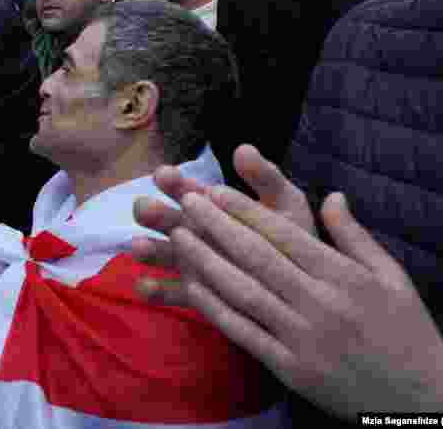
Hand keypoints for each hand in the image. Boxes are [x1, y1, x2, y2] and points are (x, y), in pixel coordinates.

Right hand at [132, 145, 316, 305]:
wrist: (305, 286)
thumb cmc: (291, 240)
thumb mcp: (285, 205)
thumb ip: (266, 178)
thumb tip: (244, 149)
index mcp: (211, 205)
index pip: (185, 188)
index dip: (173, 181)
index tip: (164, 174)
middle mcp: (194, 230)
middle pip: (165, 218)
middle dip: (151, 212)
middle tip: (145, 209)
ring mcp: (190, 262)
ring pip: (161, 253)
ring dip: (146, 248)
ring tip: (138, 247)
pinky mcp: (192, 294)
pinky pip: (168, 292)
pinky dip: (152, 289)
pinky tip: (144, 286)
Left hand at [163, 189, 442, 416]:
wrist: (420, 397)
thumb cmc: (406, 329)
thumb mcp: (390, 275)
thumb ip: (354, 235)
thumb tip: (332, 195)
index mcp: (343, 276)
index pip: (283, 235)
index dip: (245, 211)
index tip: (215, 192)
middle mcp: (321, 303)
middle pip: (257, 257)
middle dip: (217, 227)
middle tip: (187, 202)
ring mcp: (303, 336)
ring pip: (244, 292)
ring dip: (206, 262)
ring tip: (178, 236)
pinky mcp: (291, 367)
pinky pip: (244, 331)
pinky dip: (214, 308)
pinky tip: (190, 286)